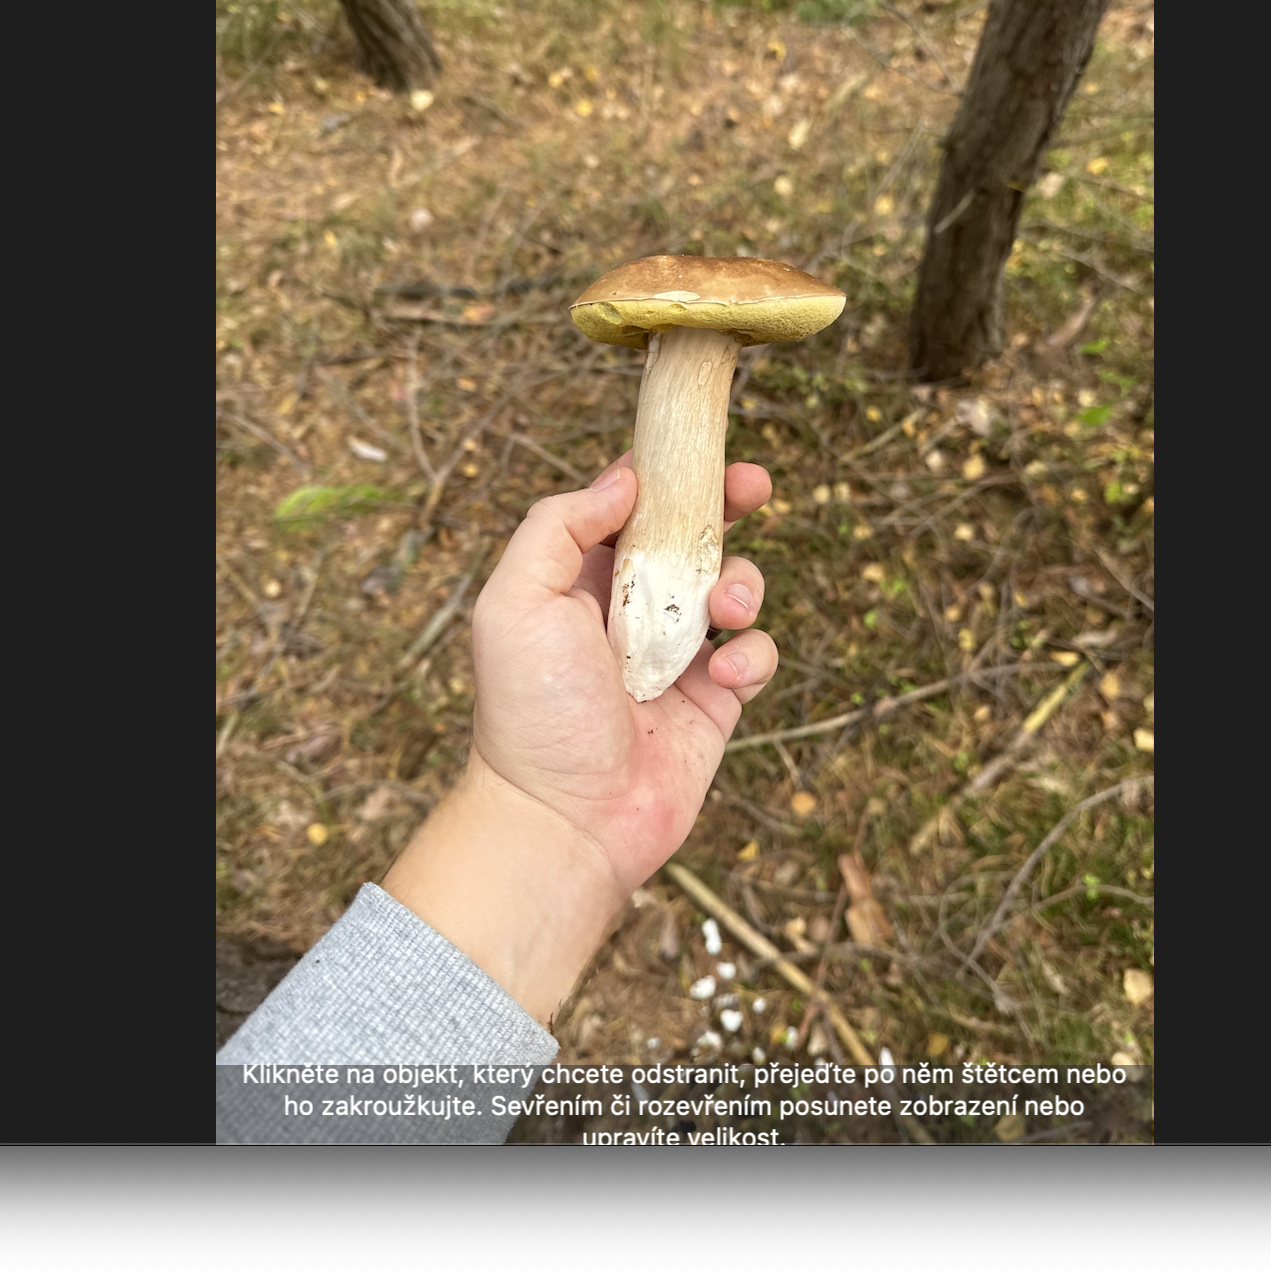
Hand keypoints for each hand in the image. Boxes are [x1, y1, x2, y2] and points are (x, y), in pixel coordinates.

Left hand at [380, 456, 775, 1022]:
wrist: (564, 820)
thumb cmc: (530, 713)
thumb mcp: (517, 600)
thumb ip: (559, 526)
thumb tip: (624, 479)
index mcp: (578, 579)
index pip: (629, 506)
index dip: (664, 473)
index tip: (697, 450)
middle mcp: (629, 611)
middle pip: (692, 535)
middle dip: (726, 505)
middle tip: (754, 485)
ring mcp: (675, 655)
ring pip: (734, 588)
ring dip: (742, 582)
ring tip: (723, 609)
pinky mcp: (713, 702)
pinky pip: (753, 654)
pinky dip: (750, 654)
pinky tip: (721, 675)